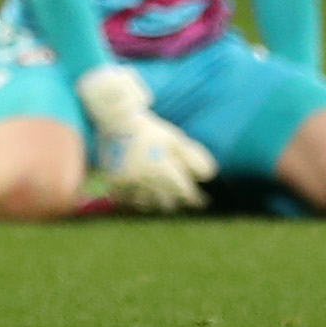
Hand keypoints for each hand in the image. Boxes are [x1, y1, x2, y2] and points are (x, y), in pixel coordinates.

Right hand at [75, 65, 215, 212]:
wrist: (117, 121)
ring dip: (154, 203)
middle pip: (165, 202)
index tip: (202, 201)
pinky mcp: (115, 182)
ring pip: (145, 205)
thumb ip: (193, 157)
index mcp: (164, 168)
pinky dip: (132, 201)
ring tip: (159, 200)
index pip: (185, 192)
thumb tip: (210, 175)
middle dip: (175, 201)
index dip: (195, 198)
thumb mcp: (175, 139)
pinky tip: (137, 198)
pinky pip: (125, 201)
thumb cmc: (150, 130)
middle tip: (179, 199)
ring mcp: (130, 182)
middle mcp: (147, 179)